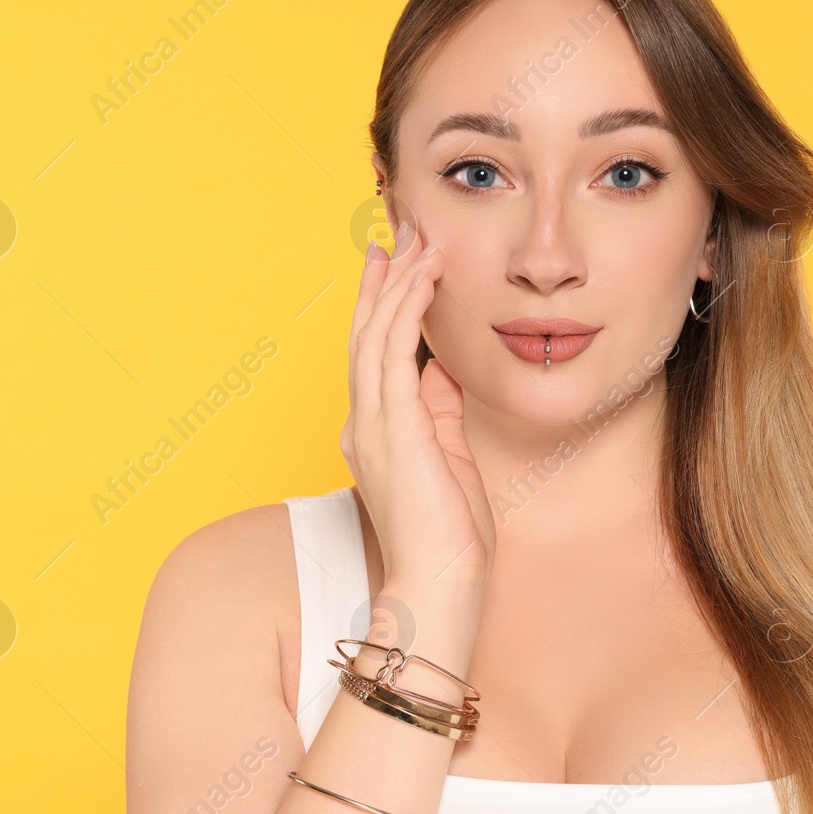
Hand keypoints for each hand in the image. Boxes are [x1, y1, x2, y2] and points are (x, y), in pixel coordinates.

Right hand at [340, 218, 494, 605]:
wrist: (440, 581)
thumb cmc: (449, 535)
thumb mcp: (447, 457)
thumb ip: (438, 410)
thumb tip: (441, 368)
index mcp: (374, 431)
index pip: (373, 353)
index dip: (380, 304)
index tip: (394, 263)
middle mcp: (363, 422)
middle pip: (365, 332)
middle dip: (382, 279)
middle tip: (399, 232)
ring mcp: (373, 423)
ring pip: (375, 333)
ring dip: (397, 281)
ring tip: (418, 239)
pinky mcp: (393, 426)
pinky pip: (394, 351)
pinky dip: (407, 307)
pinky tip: (425, 276)